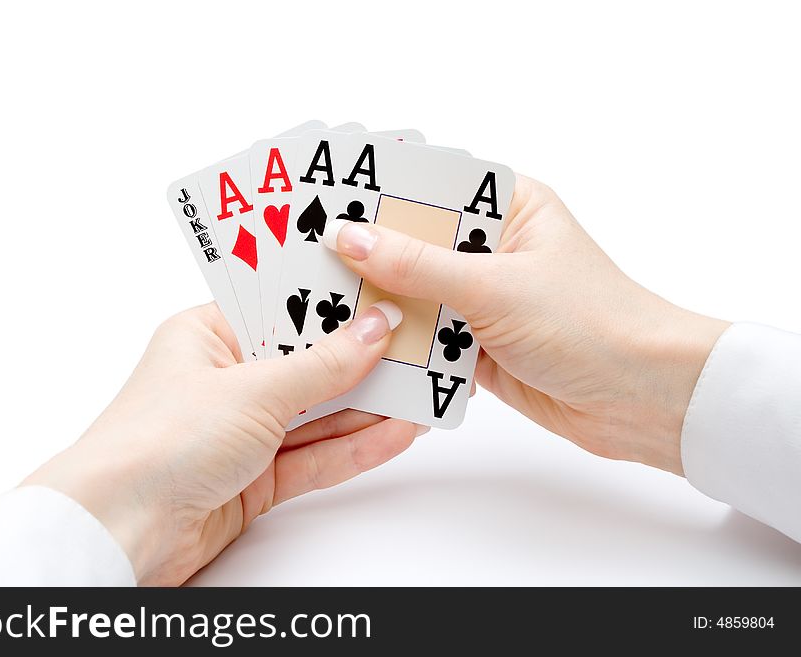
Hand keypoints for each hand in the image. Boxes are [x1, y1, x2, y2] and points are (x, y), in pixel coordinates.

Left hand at [24, 301, 416, 585]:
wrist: (119, 533)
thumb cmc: (157, 443)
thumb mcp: (252, 389)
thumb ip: (322, 365)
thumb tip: (373, 329)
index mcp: (206, 338)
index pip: (282, 310)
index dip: (333, 305)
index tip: (382, 294)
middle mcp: (223, 382)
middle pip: (306, 364)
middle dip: (362, 359)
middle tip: (417, 344)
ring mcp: (241, 434)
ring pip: (317, 415)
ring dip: (368, 407)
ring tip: (424, 391)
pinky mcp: (255, 481)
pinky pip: (315, 458)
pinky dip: (355, 447)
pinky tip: (398, 433)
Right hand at [323, 175, 728, 474]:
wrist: (641, 400)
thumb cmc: (591, 323)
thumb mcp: (496, 286)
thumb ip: (419, 264)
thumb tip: (350, 237)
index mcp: (510, 208)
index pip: (431, 189)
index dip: (380, 195)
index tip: (324, 201)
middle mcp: (494, 248)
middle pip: (416, 244)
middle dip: (370, 257)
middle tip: (308, 259)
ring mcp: (485, 298)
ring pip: (417, 296)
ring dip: (383, 307)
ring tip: (320, 306)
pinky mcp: (479, 344)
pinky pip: (427, 340)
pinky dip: (402, 347)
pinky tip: (359, 349)